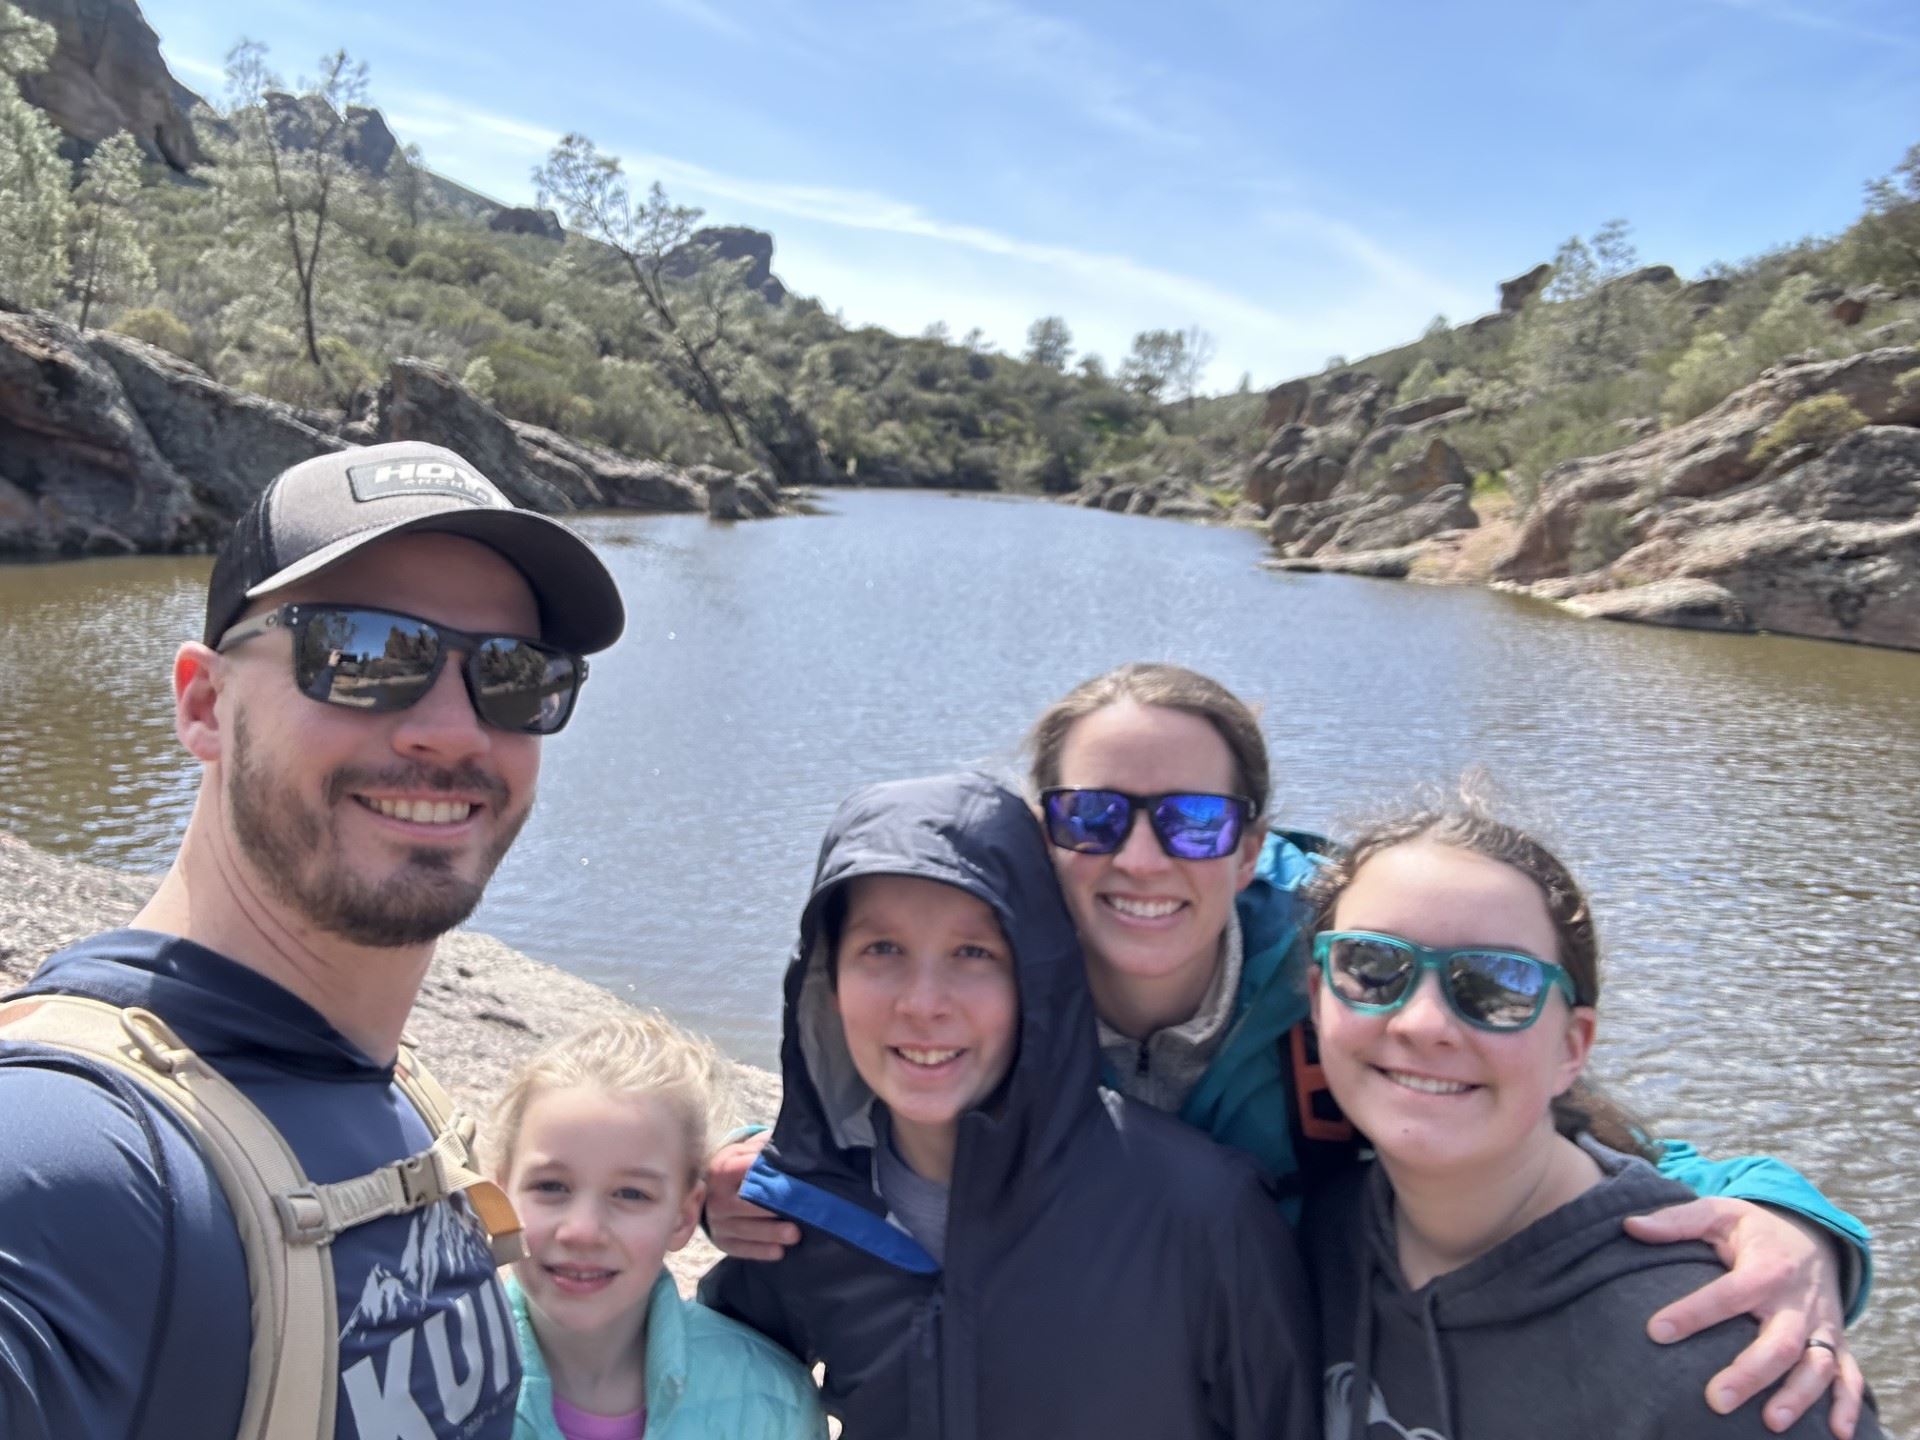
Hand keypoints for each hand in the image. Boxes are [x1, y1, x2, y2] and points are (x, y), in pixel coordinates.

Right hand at [705, 1132, 797, 1261]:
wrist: (712, 1192)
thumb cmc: (739, 1168)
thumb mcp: (745, 1152)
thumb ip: (763, 1147)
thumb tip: (788, 1145)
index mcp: (721, 1171)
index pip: (743, 1171)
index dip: (766, 1175)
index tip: (790, 1179)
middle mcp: (716, 1198)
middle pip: (744, 1204)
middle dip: (770, 1209)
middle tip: (798, 1211)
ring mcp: (717, 1222)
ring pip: (745, 1230)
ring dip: (771, 1233)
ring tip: (794, 1235)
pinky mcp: (722, 1242)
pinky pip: (741, 1249)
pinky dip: (760, 1251)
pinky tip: (779, 1252)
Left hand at [1625, 1198, 1861, 1437]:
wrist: (1810, 1236)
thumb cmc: (1752, 1230)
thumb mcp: (1717, 1213)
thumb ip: (1676, 1221)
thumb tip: (1630, 1226)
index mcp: (1766, 1266)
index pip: (1728, 1293)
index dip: (1693, 1313)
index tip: (1656, 1331)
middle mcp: (1796, 1301)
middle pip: (1779, 1341)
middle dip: (1750, 1373)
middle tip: (1715, 1400)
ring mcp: (1820, 1325)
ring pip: (1817, 1365)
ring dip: (1797, 1395)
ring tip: (1770, 1422)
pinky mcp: (1837, 1343)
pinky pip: (1849, 1377)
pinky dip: (1848, 1405)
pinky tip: (1836, 1433)